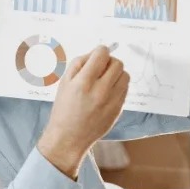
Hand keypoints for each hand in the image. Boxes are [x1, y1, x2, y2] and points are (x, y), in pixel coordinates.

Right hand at [37, 46, 129, 178]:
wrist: (69, 138)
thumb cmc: (64, 110)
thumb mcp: (64, 83)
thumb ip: (79, 64)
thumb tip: (95, 53)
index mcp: (83, 82)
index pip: (102, 54)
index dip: (100, 51)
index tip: (97, 55)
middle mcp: (100, 90)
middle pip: (117, 63)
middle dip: (109, 62)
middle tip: (101, 68)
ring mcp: (112, 101)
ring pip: (125, 75)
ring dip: (116, 74)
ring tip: (105, 81)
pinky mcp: (119, 109)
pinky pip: (125, 89)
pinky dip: (118, 86)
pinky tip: (107, 92)